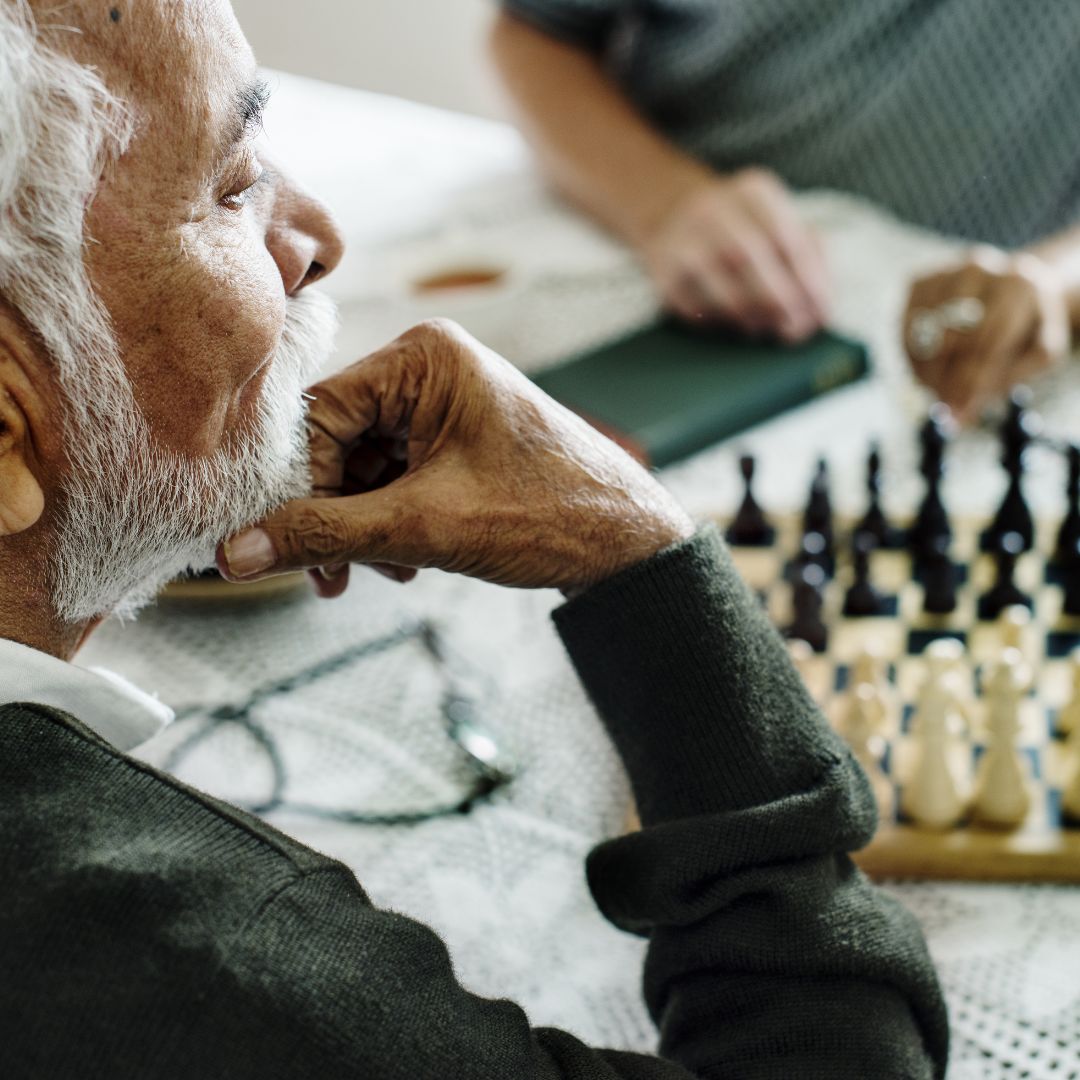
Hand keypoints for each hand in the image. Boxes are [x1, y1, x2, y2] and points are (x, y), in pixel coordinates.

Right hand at [218, 320, 694, 595]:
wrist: (630, 544)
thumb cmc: (550, 514)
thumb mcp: (425, 526)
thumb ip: (326, 535)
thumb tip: (235, 555)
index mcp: (424, 357)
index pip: (320, 415)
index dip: (298, 485)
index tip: (279, 544)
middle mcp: (428, 369)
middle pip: (337, 443)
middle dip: (334, 515)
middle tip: (333, 575)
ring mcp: (443, 405)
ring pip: (363, 468)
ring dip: (361, 528)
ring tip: (384, 572)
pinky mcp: (454, 440)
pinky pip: (393, 478)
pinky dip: (389, 523)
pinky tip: (407, 563)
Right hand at [640, 168, 829, 342]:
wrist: (674, 219)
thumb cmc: (745, 231)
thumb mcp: (780, 224)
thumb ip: (810, 258)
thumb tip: (820, 306)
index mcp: (753, 191)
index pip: (786, 236)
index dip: (808, 280)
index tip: (821, 313)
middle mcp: (713, 207)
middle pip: (749, 256)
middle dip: (778, 298)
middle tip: (794, 328)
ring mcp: (682, 237)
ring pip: (718, 280)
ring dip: (749, 314)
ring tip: (766, 328)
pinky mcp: (661, 270)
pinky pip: (694, 304)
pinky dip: (718, 320)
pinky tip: (733, 323)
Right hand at [903, 246, 1069, 422]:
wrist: (1018, 285)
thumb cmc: (1028, 326)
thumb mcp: (1038, 353)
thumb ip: (1000, 384)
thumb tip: (957, 419)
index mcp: (1017, 286)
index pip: (987, 342)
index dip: (969, 383)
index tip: (959, 413)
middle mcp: (979, 271)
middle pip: (950, 337)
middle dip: (944, 379)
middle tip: (945, 405)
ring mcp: (945, 273)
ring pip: (920, 332)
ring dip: (923, 370)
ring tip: (936, 388)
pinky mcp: (919, 281)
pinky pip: (903, 326)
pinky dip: (910, 354)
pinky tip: (928, 367)